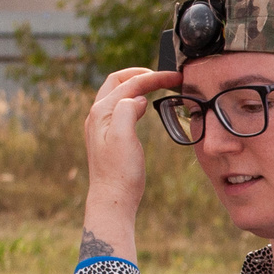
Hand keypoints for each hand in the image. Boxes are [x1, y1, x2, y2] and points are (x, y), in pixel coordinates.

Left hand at [82, 67, 176, 257]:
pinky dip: (133, 99)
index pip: (130, 84)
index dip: (153, 77)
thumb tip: (138, 98)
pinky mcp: (107, 136)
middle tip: (162, 75)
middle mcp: (97, 115)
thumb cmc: (120, 172)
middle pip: (117, 81)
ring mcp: (100, 125)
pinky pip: (120, 108)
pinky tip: (143, 107)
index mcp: (102, 111)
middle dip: (140, 74)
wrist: (112, 199)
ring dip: (136, 85)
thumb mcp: (124, 137)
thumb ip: (128, 110)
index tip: (175, 77)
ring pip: (118, 94)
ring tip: (156, 85)